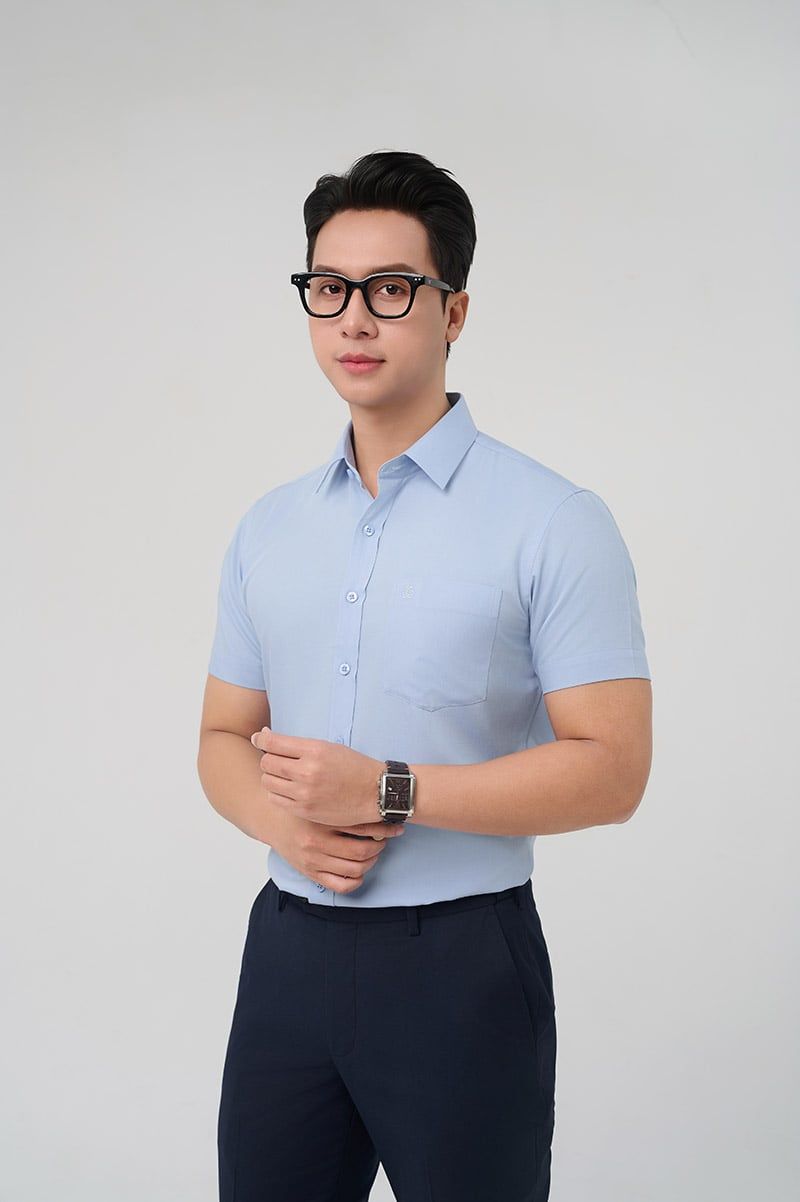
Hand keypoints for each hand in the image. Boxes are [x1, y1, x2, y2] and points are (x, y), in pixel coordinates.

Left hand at [250, 727, 383, 826]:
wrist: (374, 793)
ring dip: (271, 777)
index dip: (261, 738)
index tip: (259, 738)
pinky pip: (276, 799)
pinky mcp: (305, 810)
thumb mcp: (328, 747)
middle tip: (276, 759)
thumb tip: (265, 736)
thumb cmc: (353, 767)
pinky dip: (277, 793)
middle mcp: (308, 771)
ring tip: (283, 775)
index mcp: (314, 750)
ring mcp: (305, 793)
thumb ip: (297, 745)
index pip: (273, 742)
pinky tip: (288, 789)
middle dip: (267, 759)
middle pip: (267, 762)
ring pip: (268, 782)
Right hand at [265, 806, 405, 895]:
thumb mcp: (322, 798)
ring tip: (373, 851)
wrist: (272, 818)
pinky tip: (359, 870)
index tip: (394, 825)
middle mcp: (316, 841)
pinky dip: (356, 880)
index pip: (362, 826)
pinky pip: (341, 885)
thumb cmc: (303, 806)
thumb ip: (345, 804)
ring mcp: (313, 859)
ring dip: (371, 861)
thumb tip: (378, 809)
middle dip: (380, 845)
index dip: (384, 827)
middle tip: (384, 839)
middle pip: (362, 850)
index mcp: (322, 819)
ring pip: (355, 869)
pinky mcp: (310, 872)